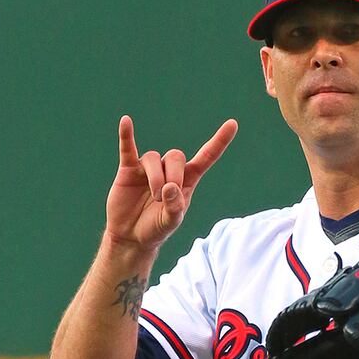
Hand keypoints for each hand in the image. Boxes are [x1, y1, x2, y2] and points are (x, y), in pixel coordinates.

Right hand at [104, 115, 237, 250]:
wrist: (131, 236)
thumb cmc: (156, 228)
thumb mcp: (171, 222)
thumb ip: (175, 207)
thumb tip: (171, 187)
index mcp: (187, 180)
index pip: (206, 156)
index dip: (219, 141)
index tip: (233, 124)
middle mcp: (169, 169)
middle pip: (176, 156)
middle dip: (174, 175)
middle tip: (166, 195)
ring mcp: (148, 168)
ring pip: (154, 158)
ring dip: (155, 177)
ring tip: (155, 197)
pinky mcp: (128, 170)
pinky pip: (128, 148)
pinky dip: (126, 135)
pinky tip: (125, 121)